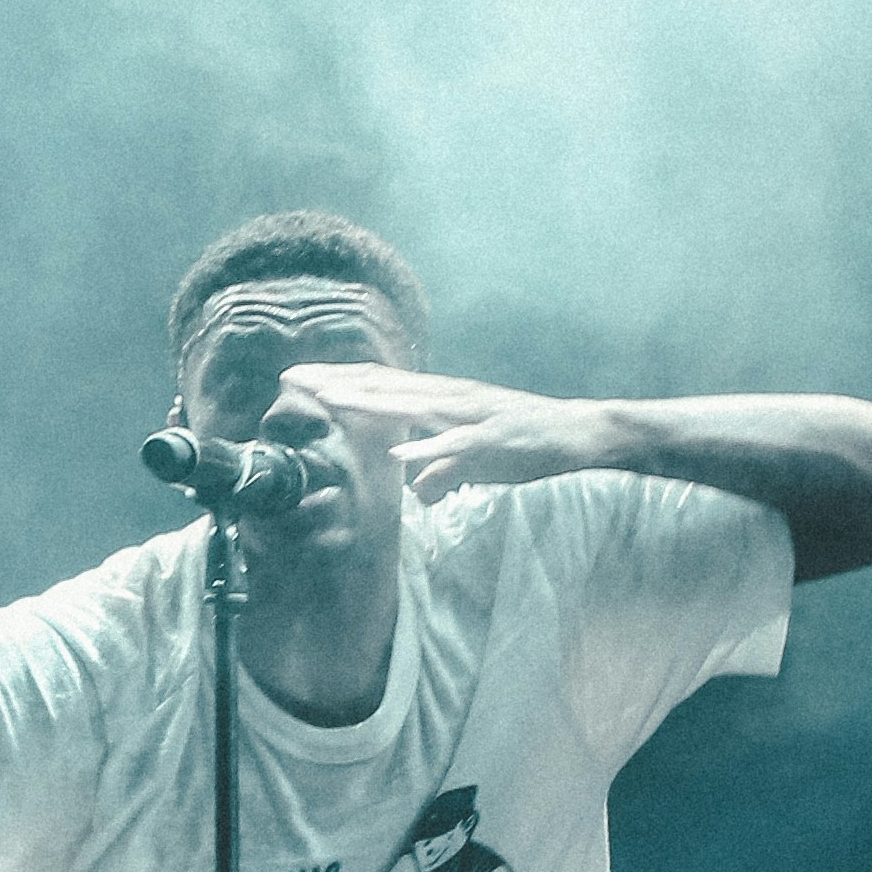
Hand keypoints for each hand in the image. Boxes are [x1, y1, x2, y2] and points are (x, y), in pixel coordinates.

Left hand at [292, 362, 619, 507]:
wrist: (579, 433)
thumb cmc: (527, 444)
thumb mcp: (474, 462)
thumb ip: (443, 472)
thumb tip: (419, 492)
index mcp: (443, 399)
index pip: (382, 385)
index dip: (341, 380)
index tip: (300, 380)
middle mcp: (451, 397)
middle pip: (385, 387)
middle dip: (338, 383)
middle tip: (292, 379)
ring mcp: (471, 415)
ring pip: (411, 406)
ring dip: (368, 404)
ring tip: (327, 401)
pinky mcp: (494, 439)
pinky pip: (455, 445)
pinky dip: (426, 447)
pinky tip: (398, 451)